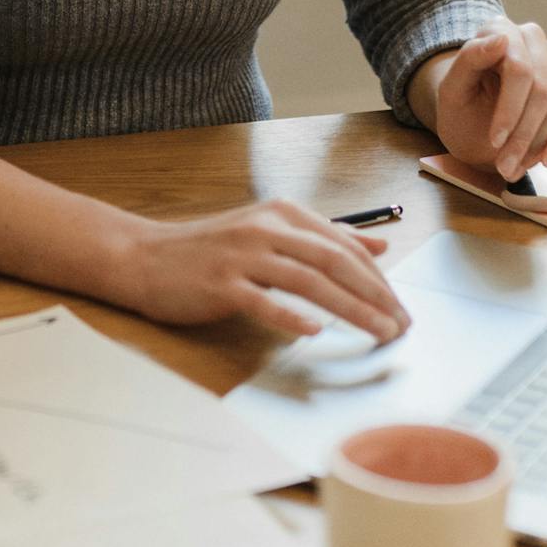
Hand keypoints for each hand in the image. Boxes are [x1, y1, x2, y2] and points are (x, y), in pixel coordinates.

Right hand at [118, 201, 409, 342]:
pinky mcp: (221, 284)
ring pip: (308, 281)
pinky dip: (290, 316)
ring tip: (378, 333)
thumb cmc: (211, 250)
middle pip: (333, 261)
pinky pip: (262, 300)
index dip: (377, 277)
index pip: (343, 245)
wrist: (146, 257)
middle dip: (374, 295)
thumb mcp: (269, 233)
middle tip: (401, 325)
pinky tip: (313, 332)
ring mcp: (243, 255)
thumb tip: (378, 246)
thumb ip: (323, 238)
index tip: (400, 307)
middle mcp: (266, 228)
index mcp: (282, 213)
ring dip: (350, 310)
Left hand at [419, 22, 546, 181]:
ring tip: (516, 168)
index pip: (518, 69)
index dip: (510, 109)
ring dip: (540, 143)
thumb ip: (469, 60)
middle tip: (505, 167)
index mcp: (498, 29)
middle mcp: (532, 37)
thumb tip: (501, 38)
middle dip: (524, 134)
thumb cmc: (461, 106)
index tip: (495, 141)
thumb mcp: (452, 90)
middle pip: (542, 89)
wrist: (474, 124)